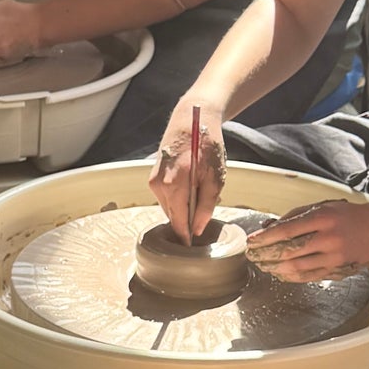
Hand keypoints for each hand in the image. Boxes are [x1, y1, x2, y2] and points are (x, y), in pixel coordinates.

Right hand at [149, 100, 226, 242]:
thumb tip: (198, 229)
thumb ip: (206, 205)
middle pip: (173, 217)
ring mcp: (153, 181)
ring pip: (169, 208)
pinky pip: (165, 198)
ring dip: (183, 208)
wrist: (190, 119)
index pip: (178, 222)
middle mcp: (159, 185)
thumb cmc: (206, 145)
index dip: (187, 237)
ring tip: (199, 192)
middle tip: (205, 212)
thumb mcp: (215, 177)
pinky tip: (190, 186)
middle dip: (187, 220)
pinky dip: (177, 198)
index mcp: (176, 185)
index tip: (194, 249)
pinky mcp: (153, 178)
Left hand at [245, 198, 368, 281]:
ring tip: (263, 265)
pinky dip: (291, 276)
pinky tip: (280, 273)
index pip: (287, 230)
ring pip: (297, 267)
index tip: (252, 241)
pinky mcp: (336, 269)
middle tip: (253, 256)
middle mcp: (327, 237)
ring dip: (275, 268)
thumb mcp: (322, 206)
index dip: (265, 238)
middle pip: (289, 250)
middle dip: (266, 255)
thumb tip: (269, 227)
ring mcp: (332, 256)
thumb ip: (296, 215)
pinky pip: (308, 276)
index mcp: (322, 217)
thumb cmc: (347, 216)